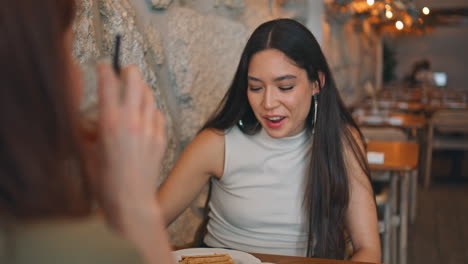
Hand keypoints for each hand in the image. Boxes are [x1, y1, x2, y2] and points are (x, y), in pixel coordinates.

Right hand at [83, 63, 165, 221]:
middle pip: (134, 80)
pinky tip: (145, 114)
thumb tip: (92, 121)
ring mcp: (149, 129)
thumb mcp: (88, 153)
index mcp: (110, 122)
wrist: (130, 201)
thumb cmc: (105, 181)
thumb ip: (89, 132)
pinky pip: (157, 114)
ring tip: (135, 89)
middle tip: (124, 71)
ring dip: (141, 88)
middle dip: (128, 71)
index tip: (102, 65)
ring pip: (149, 95)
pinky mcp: (160, 138)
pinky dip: (151, 109)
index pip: (108, 83)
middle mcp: (131, 121)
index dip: (105, 69)